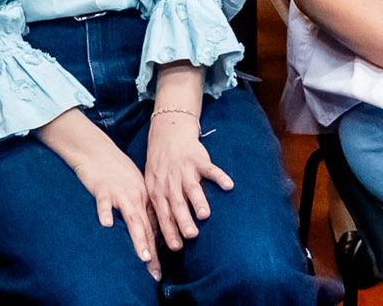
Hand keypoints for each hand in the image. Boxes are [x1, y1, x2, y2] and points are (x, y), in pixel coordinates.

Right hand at [70, 140, 161, 278]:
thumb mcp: (133, 189)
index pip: (153, 229)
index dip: (156, 252)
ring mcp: (120, 193)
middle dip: (151, 251)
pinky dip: (106, 212)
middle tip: (155, 272)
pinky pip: (104, 202)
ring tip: (144, 256)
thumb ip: (140, 208)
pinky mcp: (103, 189)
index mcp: (144, 199)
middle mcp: (136, 197)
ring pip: (132, 217)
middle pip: (146, 227)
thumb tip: (148, 232)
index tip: (157, 273)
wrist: (98, 151)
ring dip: (139, 237)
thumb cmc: (116, 172)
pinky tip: (107, 224)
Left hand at [144, 112, 233, 251]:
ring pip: (192, 188)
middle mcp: (171, 182)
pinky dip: (219, 176)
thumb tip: (162, 236)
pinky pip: (210, 169)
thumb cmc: (161, 167)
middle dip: (183, 220)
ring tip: (205, 215)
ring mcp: (185, 170)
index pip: (163, 215)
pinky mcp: (198, 159)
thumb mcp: (153, 185)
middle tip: (191, 236)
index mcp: (159, 191)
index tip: (176, 247)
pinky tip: (229, 186)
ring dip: (198, 201)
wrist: (168, 134)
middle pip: (177, 204)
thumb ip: (160, 207)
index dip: (169, 231)